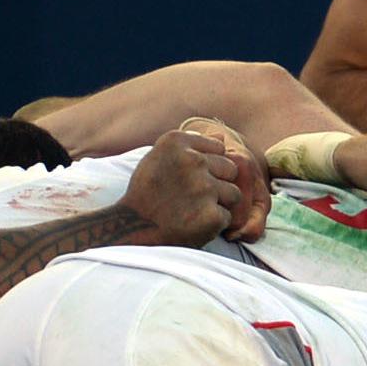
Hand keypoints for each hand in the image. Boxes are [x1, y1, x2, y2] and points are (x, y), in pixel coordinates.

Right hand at [118, 128, 251, 246]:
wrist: (132, 230)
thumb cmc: (147, 193)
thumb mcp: (159, 158)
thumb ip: (190, 144)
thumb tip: (221, 135)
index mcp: (177, 142)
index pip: (218, 147)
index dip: (207, 166)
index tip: (188, 178)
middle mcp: (192, 161)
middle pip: (230, 169)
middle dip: (217, 183)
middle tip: (192, 197)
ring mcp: (204, 188)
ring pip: (234, 193)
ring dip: (218, 204)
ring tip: (193, 211)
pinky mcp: (211, 215)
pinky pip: (227, 217)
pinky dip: (213, 224)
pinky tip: (192, 225)